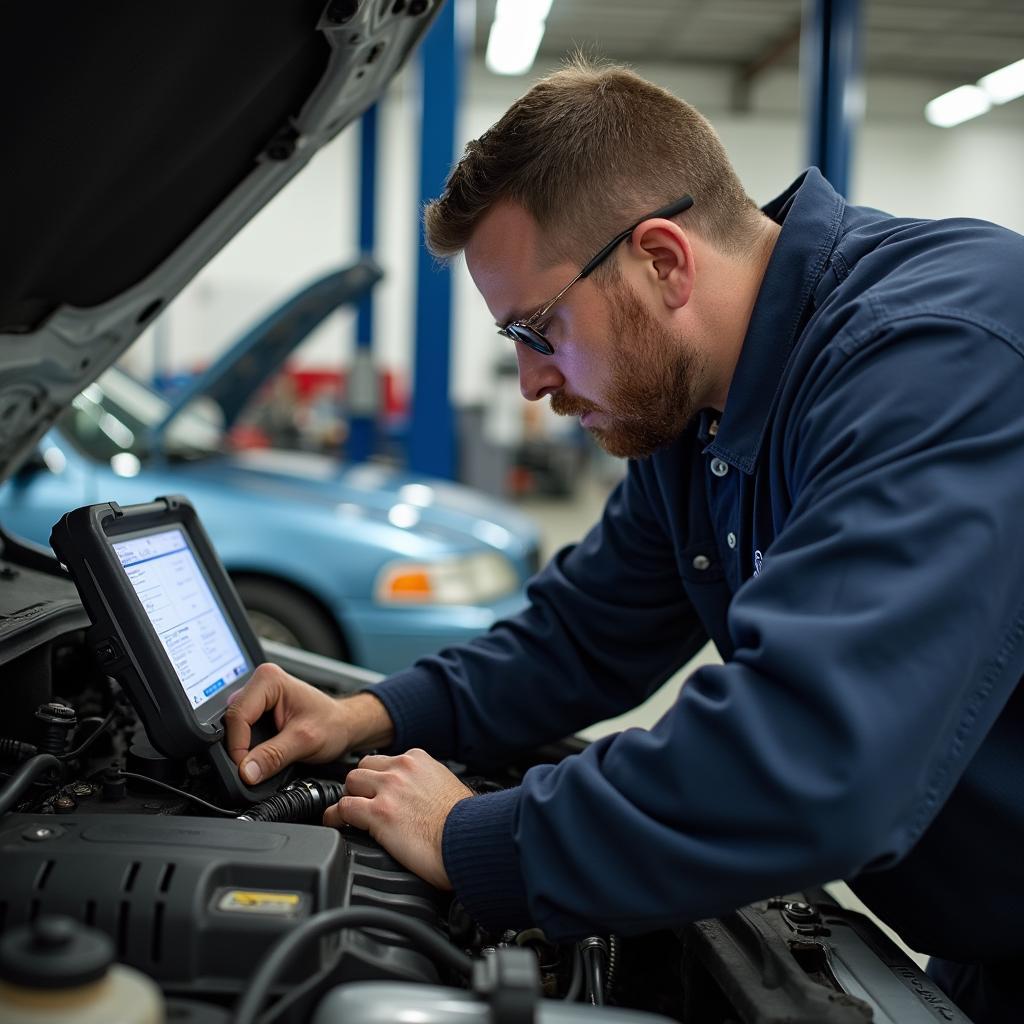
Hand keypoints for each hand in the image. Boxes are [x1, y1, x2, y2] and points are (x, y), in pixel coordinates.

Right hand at [223, 663, 393, 784]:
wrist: (345, 726)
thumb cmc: (333, 723)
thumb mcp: (305, 741)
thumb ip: (273, 756)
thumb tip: (246, 772)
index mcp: (269, 679)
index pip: (237, 715)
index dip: (238, 747)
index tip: (244, 769)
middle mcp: (260, 684)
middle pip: (232, 721)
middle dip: (239, 749)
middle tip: (251, 770)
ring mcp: (257, 698)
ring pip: (234, 729)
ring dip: (243, 749)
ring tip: (260, 762)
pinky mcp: (257, 712)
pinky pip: (241, 733)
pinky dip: (248, 749)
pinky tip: (260, 757)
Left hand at [325, 749, 473, 889]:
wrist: (472, 839)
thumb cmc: (467, 822)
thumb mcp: (450, 788)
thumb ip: (430, 785)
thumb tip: (427, 800)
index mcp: (419, 761)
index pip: (386, 761)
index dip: (378, 779)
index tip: (377, 791)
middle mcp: (402, 769)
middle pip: (363, 768)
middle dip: (361, 786)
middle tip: (362, 803)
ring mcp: (389, 789)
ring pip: (350, 783)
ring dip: (349, 798)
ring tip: (349, 814)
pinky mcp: (379, 813)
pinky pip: (343, 808)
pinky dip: (336, 817)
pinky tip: (338, 825)